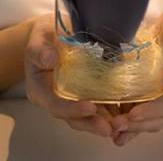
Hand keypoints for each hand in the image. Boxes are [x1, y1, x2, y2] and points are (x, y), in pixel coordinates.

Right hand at [24, 13, 114, 137]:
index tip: (90, 108)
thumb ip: (40, 49)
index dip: (72, 109)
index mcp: (41, 90)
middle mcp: (56, 99)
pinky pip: (98, 105)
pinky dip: (110, 110)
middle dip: (91, 124)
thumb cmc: (43, 36)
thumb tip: (49, 59)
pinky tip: (124, 112)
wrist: (53, 34)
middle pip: (73, 117)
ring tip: (120, 125)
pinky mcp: (85, 93)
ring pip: (87, 116)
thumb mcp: (38, 38)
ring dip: (103, 121)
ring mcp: (71, 98)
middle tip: (109, 128)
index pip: (55, 106)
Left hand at [109, 11, 162, 145]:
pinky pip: (144, 113)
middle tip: (116, 126)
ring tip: (112, 131)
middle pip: (160, 117)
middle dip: (139, 124)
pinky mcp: (156, 98)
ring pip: (151, 120)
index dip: (153, 109)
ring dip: (132, 128)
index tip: (134, 114)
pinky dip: (130, 122)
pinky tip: (113, 128)